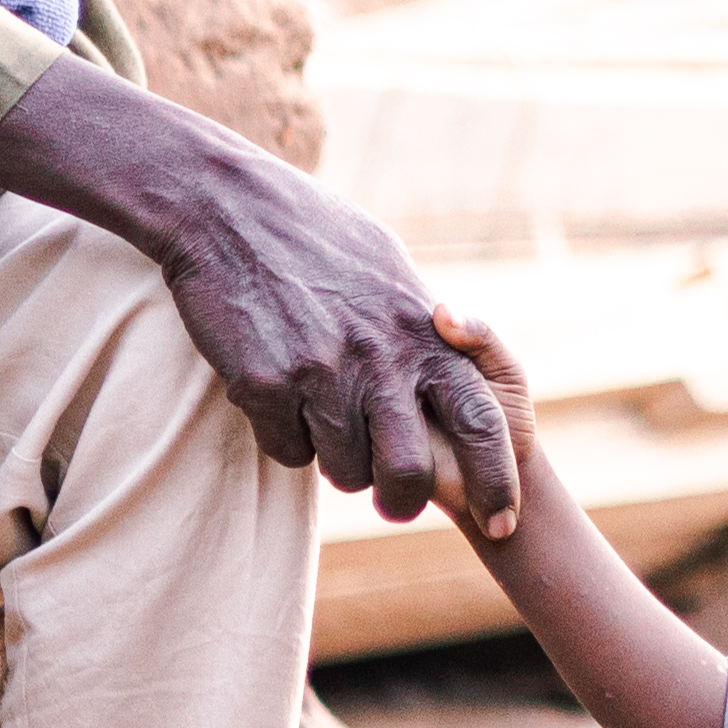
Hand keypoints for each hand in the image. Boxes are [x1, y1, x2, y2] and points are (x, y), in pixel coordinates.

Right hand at [0, 65, 520, 536]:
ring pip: (342, 471)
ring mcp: (318, 374)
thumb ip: (425, 321)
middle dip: (402, 501)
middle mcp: (377, 358)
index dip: (497, 482)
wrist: (223, 205)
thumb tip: (457, 350)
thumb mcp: (388, 265)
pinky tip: (273, 393)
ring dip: (334, 459)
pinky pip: (284, 450)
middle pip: (409, 473)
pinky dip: (282, 435)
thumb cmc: (311, 230)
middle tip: (390, 500)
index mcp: (421, 331)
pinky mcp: (261, 385)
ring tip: (317, 414)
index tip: (504, 522)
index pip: (480, 423)